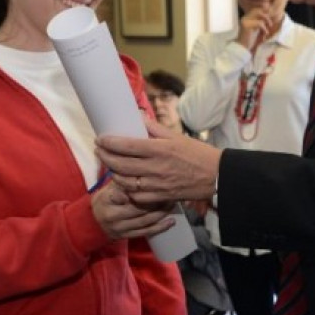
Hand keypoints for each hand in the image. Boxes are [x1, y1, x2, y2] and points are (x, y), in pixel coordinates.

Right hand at [90, 183, 173, 239]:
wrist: (93, 222)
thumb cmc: (106, 199)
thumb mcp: (109, 187)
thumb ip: (122, 180)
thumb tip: (140, 168)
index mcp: (107, 199)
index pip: (125, 193)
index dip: (141, 189)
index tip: (156, 180)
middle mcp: (112, 215)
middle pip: (138, 207)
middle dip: (156, 199)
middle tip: (170, 191)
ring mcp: (120, 227)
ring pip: (145, 220)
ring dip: (161, 212)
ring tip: (173, 202)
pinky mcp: (127, 236)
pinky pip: (146, 232)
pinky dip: (160, 227)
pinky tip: (171, 221)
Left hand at [95, 118, 222, 203]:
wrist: (216, 176)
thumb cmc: (197, 153)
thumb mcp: (176, 136)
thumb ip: (154, 128)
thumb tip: (137, 117)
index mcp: (159, 149)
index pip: (126, 145)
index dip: (109, 142)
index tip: (100, 139)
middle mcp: (156, 167)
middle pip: (121, 164)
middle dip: (105, 157)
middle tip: (99, 150)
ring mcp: (157, 184)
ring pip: (125, 181)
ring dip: (113, 173)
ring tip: (109, 165)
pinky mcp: (160, 197)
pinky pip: (136, 195)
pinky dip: (126, 189)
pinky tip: (123, 182)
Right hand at [236, 7, 273, 50]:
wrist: (243, 49)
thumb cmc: (251, 40)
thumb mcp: (257, 29)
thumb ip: (261, 21)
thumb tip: (269, 13)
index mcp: (247, 17)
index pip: (257, 9)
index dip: (265, 13)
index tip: (269, 21)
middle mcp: (245, 17)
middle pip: (258, 10)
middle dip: (267, 16)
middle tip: (270, 25)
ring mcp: (245, 20)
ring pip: (260, 14)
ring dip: (266, 22)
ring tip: (266, 31)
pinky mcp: (246, 26)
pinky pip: (260, 23)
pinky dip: (264, 29)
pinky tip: (264, 35)